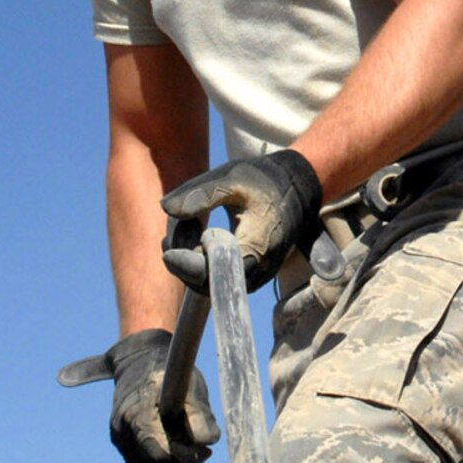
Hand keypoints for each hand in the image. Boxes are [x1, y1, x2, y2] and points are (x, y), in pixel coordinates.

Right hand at [107, 329, 220, 462]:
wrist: (138, 357)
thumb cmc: (167, 370)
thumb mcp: (189, 385)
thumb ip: (199, 415)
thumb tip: (207, 442)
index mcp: (137, 414)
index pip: (159, 454)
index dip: (184, 458)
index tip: (205, 451)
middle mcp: (122, 427)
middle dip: (180, 461)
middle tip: (202, 450)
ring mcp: (117, 434)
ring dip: (169, 462)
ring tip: (188, 444)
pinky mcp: (118, 438)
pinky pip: (140, 460)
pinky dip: (158, 458)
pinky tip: (174, 443)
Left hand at [160, 150, 322, 293]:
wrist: (298, 186)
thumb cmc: (265, 180)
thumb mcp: (232, 179)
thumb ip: (200, 194)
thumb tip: (164, 208)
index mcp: (255, 249)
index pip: (210, 273)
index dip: (184, 263)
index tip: (165, 246)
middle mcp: (257, 271)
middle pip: (205, 283)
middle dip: (183, 258)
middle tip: (178, 224)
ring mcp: (255, 276)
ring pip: (210, 283)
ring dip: (189, 260)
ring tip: (186, 224)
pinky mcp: (250, 273)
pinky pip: (218, 277)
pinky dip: (201, 259)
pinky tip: (195, 233)